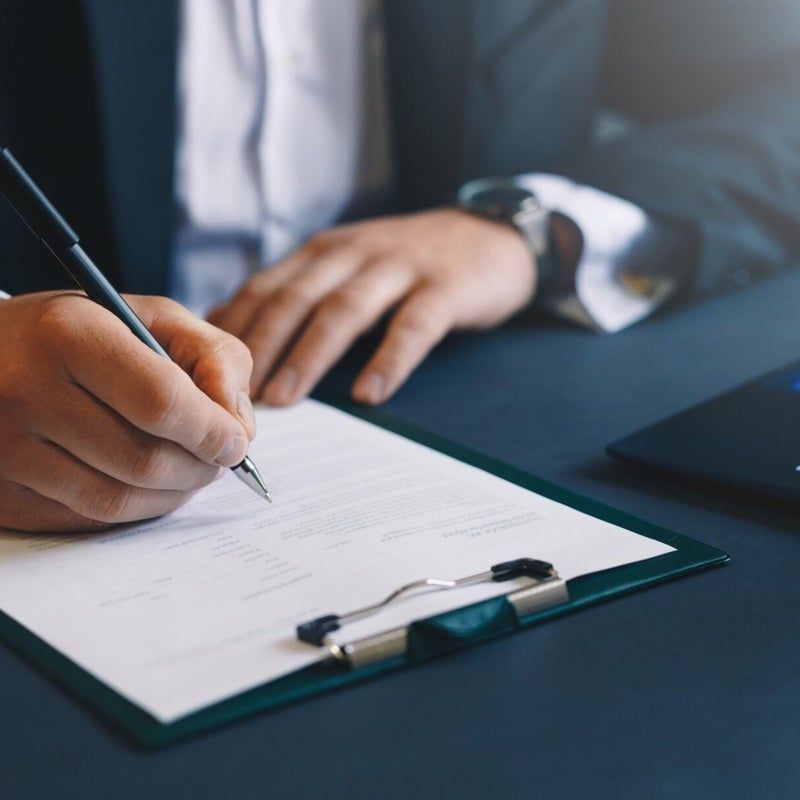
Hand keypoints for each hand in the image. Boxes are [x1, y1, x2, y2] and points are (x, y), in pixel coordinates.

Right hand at [0, 292, 255, 531]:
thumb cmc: (82, 334)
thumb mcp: (149, 317)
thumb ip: (213, 355)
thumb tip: (238, 422)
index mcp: (68, 334)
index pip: (162, 402)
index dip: (212, 431)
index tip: (237, 441)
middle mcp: (25, 390)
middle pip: (144, 460)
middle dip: (200, 468)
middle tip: (219, 459)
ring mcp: (4, 447)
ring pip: (117, 500)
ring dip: (172, 495)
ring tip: (190, 471)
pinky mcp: (0, 490)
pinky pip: (86, 518)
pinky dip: (134, 509)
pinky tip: (147, 486)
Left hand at [209, 208, 535, 404]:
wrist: (491, 234)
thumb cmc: (408, 262)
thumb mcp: (346, 266)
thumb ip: (298, 293)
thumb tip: (228, 330)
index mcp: (321, 253)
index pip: (264, 289)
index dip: (232, 333)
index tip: (206, 376)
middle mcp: (352, 254)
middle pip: (294, 299)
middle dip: (259, 348)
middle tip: (233, 397)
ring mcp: (399, 267)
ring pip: (343, 310)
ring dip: (309, 355)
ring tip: (284, 398)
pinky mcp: (444, 287)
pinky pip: (412, 326)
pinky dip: (388, 360)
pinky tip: (369, 392)